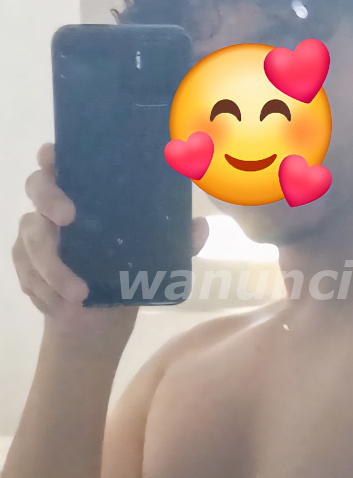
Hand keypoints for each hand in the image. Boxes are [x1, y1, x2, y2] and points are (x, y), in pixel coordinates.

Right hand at [12, 143, 208, 338]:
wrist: (99, 323)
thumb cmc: (127, 273)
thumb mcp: (157, 258)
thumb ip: (178, 241)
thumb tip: (201, 226)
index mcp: (84, 195)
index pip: (61, 162)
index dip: (53, 155)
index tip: (56, 157)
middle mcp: (54, 209)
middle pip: (37, 187)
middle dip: (49, 200)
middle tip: (69, 219)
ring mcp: (36, 238)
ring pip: (31, 240)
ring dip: (53, 268)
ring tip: (78, 293)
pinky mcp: (27, 269)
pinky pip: (28, 275)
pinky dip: (46, 292)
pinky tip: (62, 305)